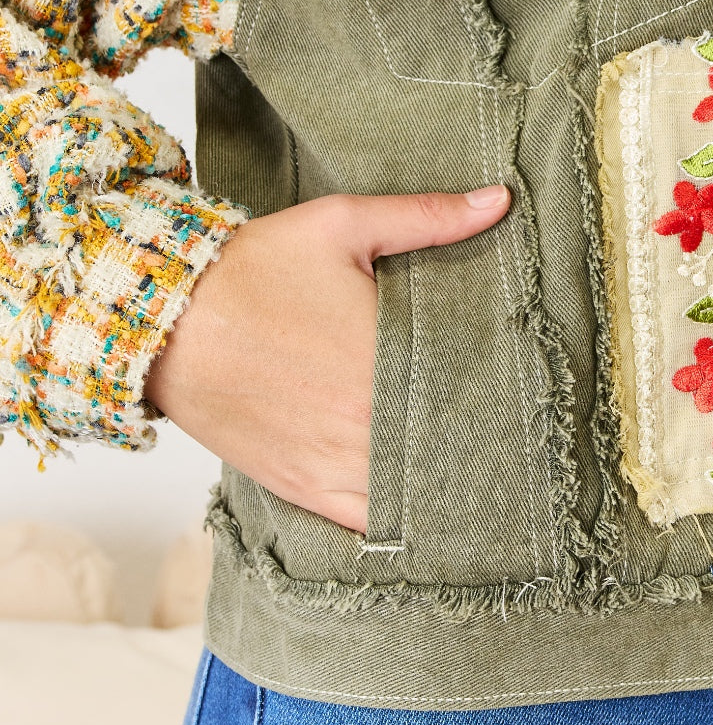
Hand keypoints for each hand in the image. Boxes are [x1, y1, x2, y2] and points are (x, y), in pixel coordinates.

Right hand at [143, 184, 510, 532]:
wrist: (162, 319)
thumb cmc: (251, 268)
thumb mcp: (342, 225)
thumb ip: (427, 217)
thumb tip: (499, 201)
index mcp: (384, 362)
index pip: (474, 396)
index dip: (509, 404)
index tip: (538, 401)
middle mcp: (364, 425)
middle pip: (449, 453)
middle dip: (484, 448)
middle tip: (524, 444)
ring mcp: (331, 464)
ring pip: (413, 498)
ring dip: (446, 489)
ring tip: (487, 482)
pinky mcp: (299, 486)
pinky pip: (364, 523)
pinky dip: (396, 521)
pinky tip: (425, 513)